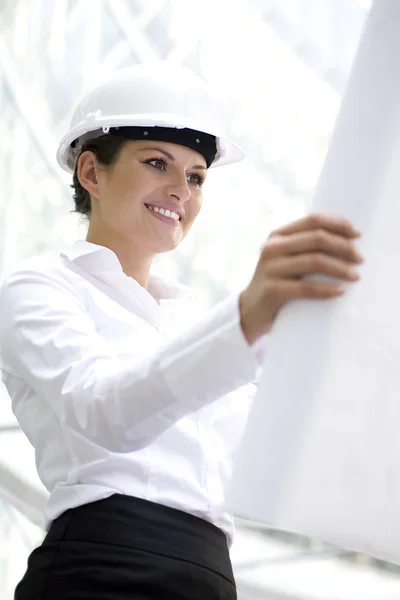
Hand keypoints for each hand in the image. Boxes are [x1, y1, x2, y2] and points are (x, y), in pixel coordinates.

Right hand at [239, 213, 363, 344]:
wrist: (251, 311)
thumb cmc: (279, 283)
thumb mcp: (287, 259)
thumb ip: (306, 246)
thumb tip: (348, 239)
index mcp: (278, 235)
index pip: (313, 220)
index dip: (338, 224)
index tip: (357, 234)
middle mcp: (272, 247)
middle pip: (316, 238)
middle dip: (343, 247)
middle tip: (360, 259)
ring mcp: (270, 268)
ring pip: (314, 261)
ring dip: (340, 268)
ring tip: (355, 276)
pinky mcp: (272, 290)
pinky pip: (306, 288)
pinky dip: (327, 289)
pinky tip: (340, 291)